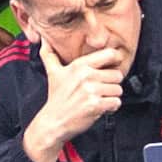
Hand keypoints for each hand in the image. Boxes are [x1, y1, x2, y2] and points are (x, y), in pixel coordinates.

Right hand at [23, 39, 123, 161]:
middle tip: (98, 90)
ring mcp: (90, 90)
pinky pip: (116, 102)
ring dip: (111, 97)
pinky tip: (99, 108)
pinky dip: (111, 107)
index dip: (115, 61)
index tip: (111, 68)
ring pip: (118, 89)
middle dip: (111, 84)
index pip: (110, 54)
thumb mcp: (53, 73)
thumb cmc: (57, 98)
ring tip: (97, 99)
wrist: (52, 122)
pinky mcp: (95, 105)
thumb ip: (50, 54)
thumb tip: (43, 39)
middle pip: (118, 75)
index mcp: (79, 65)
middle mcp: (85, 75)